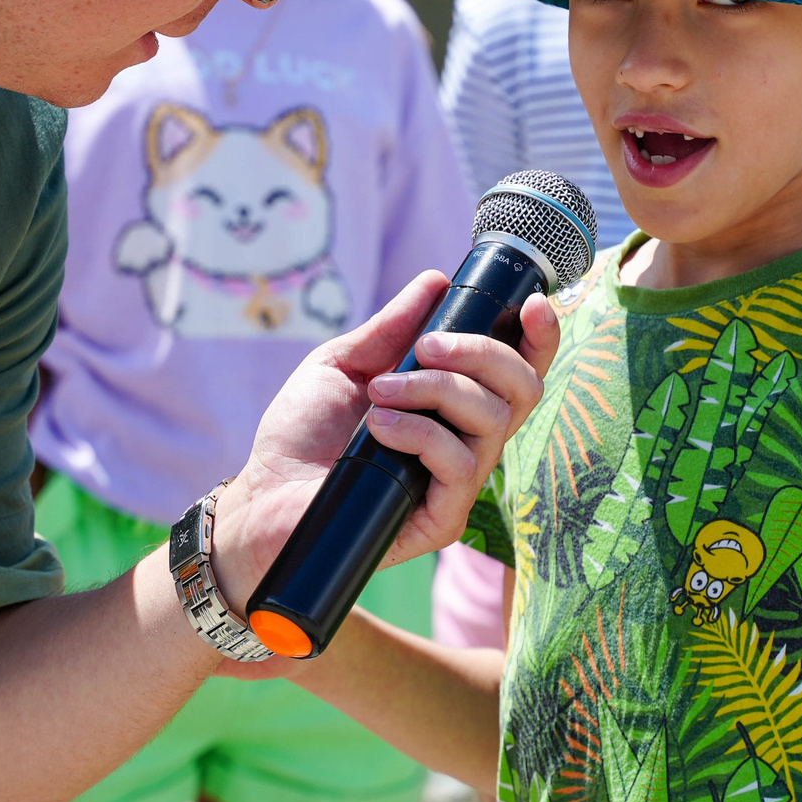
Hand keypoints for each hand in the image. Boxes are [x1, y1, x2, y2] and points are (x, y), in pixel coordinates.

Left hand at [208, 271, 558, 615]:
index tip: (534, 304)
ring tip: (380, 392)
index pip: (520, 373)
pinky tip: (379, 428)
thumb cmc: (301, 435)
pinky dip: (421, 434)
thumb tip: (436, 281)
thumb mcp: (344, 364)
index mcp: (455, 407)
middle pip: (523, 390)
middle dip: (482, 353)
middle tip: (426, 347)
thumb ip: (391, 328)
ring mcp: (459, 485)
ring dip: (436, 390)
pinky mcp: (442, 520)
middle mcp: (468, 444)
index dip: (540, 339)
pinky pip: (461, 466)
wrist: (262, 496)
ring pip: (491, 422)